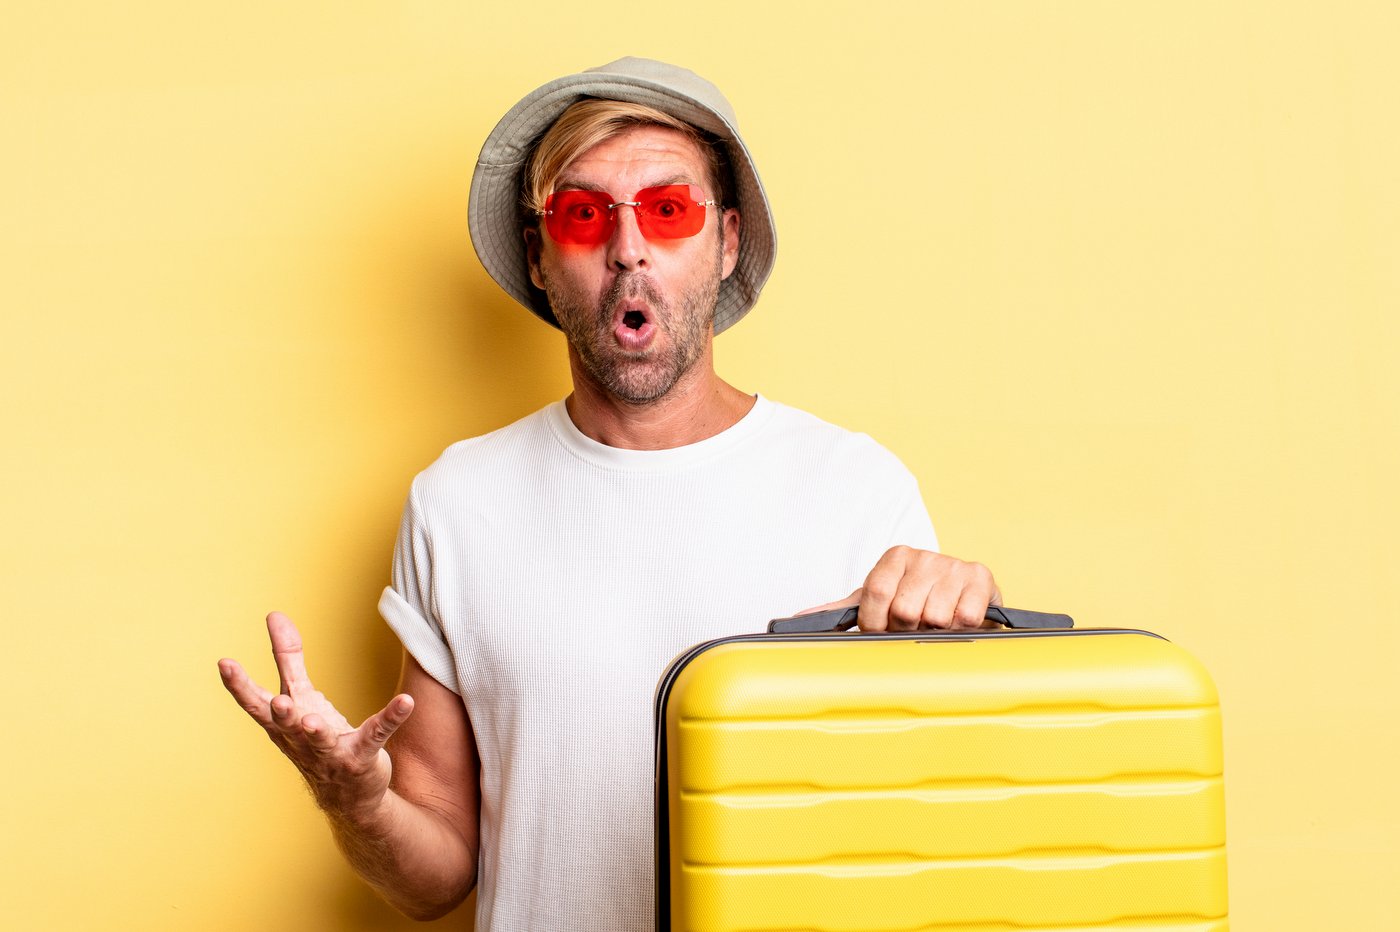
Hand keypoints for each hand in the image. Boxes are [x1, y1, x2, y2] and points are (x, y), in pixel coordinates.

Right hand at [218, 612, 414, 821]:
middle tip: (278, 702)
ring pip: (321, 740)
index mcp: (282, 724)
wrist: (346, 795)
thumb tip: (274, 615)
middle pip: (286, 726)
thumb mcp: (299, 696)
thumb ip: (287, 658)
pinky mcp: (362, 757)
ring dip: (317, 730)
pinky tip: (405, 703)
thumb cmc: (314, 737)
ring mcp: (330, 752)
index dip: (238, 685)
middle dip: (281, 714)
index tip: (224, 663)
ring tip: (314, 719)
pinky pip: (376, 735)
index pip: (255, 704)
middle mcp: (301, 740)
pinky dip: (391, 717)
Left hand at [801, 546, 1001, 631]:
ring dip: (935, 631)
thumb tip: (800, 619)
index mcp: (895, 557)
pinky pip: (964, 617)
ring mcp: (953, 565)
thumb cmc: (917, 601)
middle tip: (914, 627)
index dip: (876, 622)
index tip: (882, 629)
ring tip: (936, 624)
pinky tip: (958, 622)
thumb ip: (842, 610)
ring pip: (934, 617)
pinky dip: (960, 629)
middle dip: (907, 629)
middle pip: (904, 609)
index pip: (874, 594)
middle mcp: (924, 556)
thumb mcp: (878, 602)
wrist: (967, 598)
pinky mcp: (981, 577)